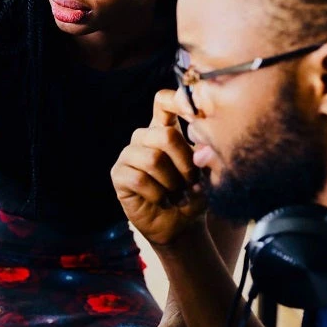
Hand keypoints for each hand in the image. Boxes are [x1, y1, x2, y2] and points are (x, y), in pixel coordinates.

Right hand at [111, 89, 206, 245]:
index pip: (163, 101)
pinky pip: (138, 178)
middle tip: (191, 181)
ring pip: (153, 159)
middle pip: (165, 134)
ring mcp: (129, 155)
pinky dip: (157, 194)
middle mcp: (145, 138)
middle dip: (185, 162)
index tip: (195, 115)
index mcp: (165, 130)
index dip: (176, 100)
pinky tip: (161, 200)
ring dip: (172, 182)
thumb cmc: (194, 195)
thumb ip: (206, 158)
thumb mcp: (207, 174)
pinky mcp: (119, 174)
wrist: (180, 225)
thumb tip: (201, 152)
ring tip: (177, 193)